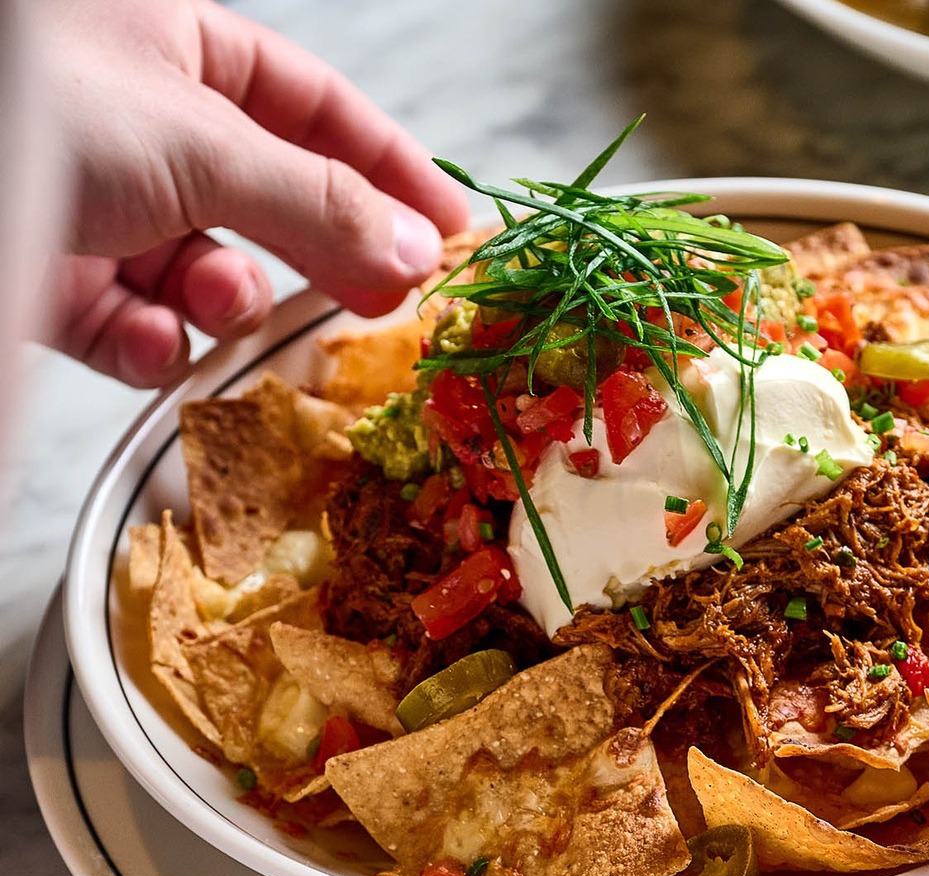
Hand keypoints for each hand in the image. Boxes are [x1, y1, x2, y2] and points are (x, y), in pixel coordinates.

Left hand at [35, 0, 467, 386]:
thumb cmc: (31, 104)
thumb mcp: (199, 140)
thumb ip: (320, 204)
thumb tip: (419, 252)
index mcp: (178, 47)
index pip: (318, 111)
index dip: (394, 170)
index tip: (455, 233)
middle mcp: (144, 126)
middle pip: (272, 202)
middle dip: (319, 256)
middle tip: (381, 305)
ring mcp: (101, 207)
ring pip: (206, 276)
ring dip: (222, 304)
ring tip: (217, 305)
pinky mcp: (57, 282)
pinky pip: (136, 327)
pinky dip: (150, 344)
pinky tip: (149, 339)